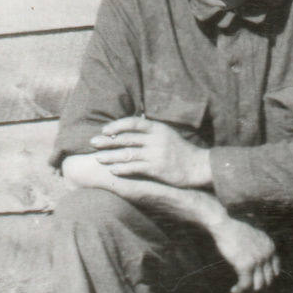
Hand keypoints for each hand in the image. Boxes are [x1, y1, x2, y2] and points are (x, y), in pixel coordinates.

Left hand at [91, 117, 211, 187]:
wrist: (198, 166)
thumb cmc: (181, 151)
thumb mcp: (168, 134)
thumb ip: (151, 131)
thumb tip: (132, 126)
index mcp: (158, 128)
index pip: (133, 122)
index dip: (117, 125)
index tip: (105, 130)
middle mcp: (156, 139)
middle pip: (126, 138)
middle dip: (107, 141)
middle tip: (93, 143)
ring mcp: (156, 154)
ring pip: (127, 154)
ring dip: (111, 156)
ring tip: (99, 158)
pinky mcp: (157, 168)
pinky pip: (135, 167)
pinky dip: (122, 169)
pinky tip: (113, 170)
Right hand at [209, 216, 279, 292]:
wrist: (225, 226)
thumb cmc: (235, 231)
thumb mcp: (255, 237)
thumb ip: (261, 249)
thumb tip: (259, 264)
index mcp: (271, 248)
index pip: (276, 270)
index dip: (267, 279)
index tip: (257, 282)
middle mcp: (267, 255)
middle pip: (269, 280)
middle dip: (258, 287)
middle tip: (248, 289)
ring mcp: (257, 261)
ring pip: (259, 286)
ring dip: (249, 292)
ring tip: (240, 291)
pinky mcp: (245, 266)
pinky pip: (245, 285)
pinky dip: (240, 290)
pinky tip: (234, 291)